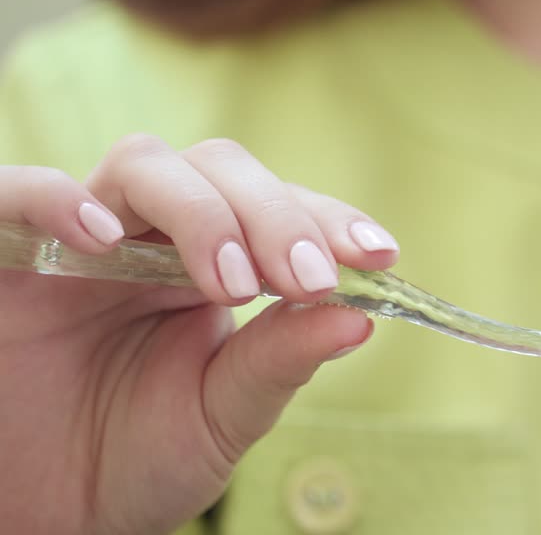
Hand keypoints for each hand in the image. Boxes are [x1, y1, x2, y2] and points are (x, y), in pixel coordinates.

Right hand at [0, 136, 400, 533]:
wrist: (42, 517)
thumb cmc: (135, 461)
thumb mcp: (222, 416)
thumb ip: (280, 361)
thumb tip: (361, 319)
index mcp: (210, 264)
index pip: (277, 208)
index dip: (327, 218)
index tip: (380, 252)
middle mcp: (149, 237)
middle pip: (219, 168)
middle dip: (275, 215)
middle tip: (306, 280)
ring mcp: (78, 238)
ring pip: (144, 163)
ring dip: (200, 210)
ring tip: (231, 283)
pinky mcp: (6, 254)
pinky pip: (19, 191)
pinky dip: (59, 199)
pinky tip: (104, 241)